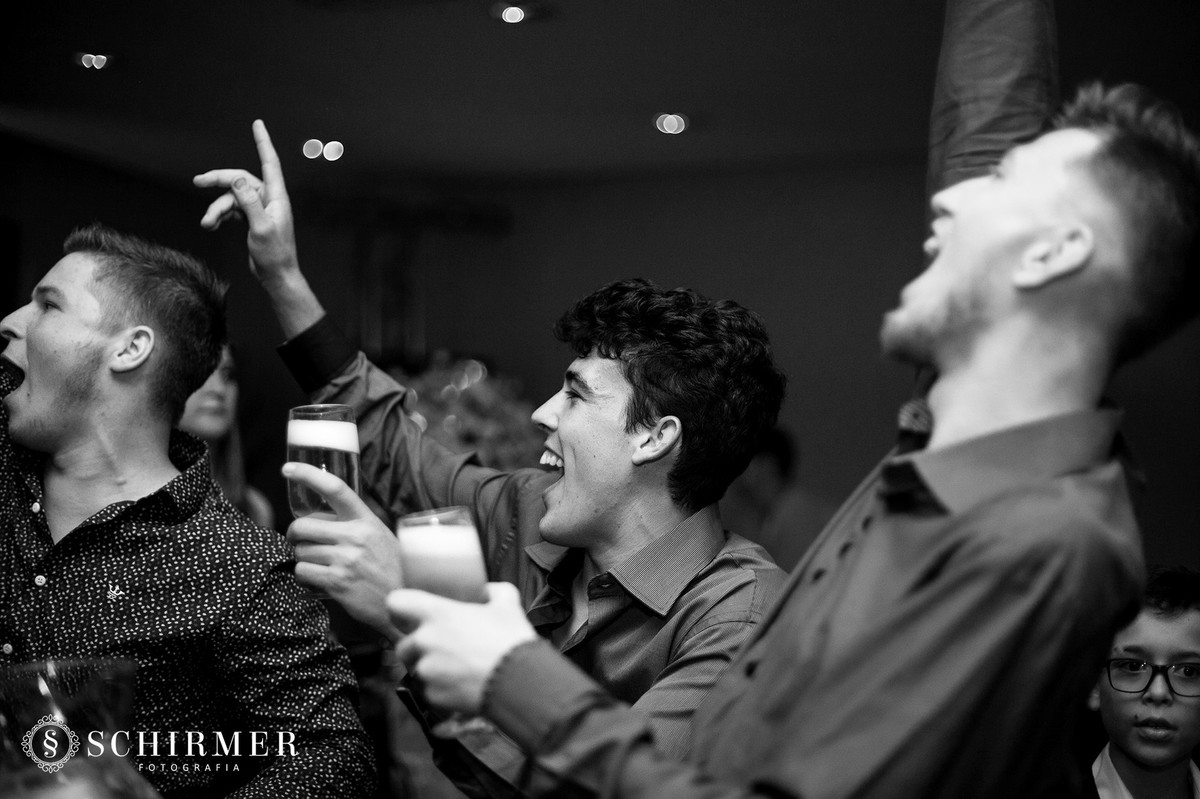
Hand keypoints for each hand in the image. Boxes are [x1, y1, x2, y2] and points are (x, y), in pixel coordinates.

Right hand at [193, 119, 299, 287]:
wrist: (276, 276)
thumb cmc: (275, 255)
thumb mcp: (260, 228)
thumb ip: (249, 202)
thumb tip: (237, 179)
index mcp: (276, 197)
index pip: (270, 163)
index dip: (263, 142)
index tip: (258, 124)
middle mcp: (269, 199)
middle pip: (240, 179)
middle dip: (219, 181)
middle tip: (198, 181)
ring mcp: (260, 209)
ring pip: (232, 197)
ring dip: (216, 208)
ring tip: (207, 223)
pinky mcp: (252, 219)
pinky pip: (232, 209)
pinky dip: (220, 215)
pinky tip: (212, 225)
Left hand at [282, 462, 402, 640]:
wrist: (405, 602)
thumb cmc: (391, 568)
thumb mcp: (379, 536)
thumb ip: (353, 525)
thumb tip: (318, 519)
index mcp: (366, 520)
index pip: (335, 489)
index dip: (308, 475)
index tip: (288, 469)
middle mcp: (356, 536)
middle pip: (302, 525)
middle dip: (295, 535)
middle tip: (300, 541)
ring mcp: (346, 560)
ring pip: (300, 552)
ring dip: (303, 559)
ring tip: (320, 565)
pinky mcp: (337, 583)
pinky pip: (302, 573)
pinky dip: (305, 577)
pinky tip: (319, 580)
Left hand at [388, 582, 536, 714]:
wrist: (519, 682)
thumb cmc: (511, 640)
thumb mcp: (508, 606)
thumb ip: (496, 592)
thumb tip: (490, 590)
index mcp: (437, 614)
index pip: (396, 603)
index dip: (398, 608)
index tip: (406, 615)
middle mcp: (425, 641)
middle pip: (404, 645)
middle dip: (418, 649)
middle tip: (442, 649)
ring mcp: (426, 671)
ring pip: (416, 670)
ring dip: (429, 670)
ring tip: (454, 671)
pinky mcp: (432, 696)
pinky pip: (428, 692)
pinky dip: (441, 691)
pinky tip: (461, 687)